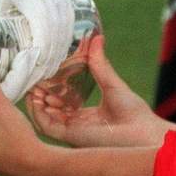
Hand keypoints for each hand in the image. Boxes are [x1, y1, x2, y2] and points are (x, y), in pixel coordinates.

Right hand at [29, 36, 173, 148]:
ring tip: (33, 89)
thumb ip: (99, 64)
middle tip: (34, 82)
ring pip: (46, 120)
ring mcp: (73, 133)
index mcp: (87, 117)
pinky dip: (38, 115)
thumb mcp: (111, 83)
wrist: (142, 132)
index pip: (63, 105)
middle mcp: (78, 126)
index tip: (45, 77)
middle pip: (51, 112)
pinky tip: (36, 100)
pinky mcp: (71, 138)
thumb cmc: (133, 112)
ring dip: (36, 105)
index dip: (52, 92)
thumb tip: (97, 38)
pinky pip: (48, 128)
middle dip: (40, 98)